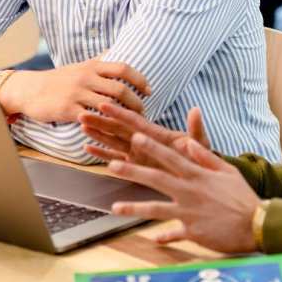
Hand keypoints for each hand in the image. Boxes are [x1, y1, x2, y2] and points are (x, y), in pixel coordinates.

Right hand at [0, 59, 149, 122]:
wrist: (30, 90)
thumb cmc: (58, 79)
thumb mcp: (79, 66)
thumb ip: (98, 61)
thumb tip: (116, 50)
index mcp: (92, 66)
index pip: (123, 68)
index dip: (140, 79)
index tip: (148, 90)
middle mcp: (86, 77)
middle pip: (120, 88)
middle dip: (136, 102)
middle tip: (143, 111)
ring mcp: (77, 94)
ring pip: (108, 105)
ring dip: (124, 116)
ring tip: (131, 124)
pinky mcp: (68, 110)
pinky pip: (92, 119)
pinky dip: (104, 125)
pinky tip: (112, 132)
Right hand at [80, 102, 209, 163]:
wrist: (201, 179)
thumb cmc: (200, 158)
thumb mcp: (200, 143)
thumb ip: (196, 129)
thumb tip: (196, 110)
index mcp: (157, 134)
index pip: (134, 121)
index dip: (119, 112)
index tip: (104, 103)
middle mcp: (143, 141)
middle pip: (118, 129)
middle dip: (100, 120)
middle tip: (82, 112)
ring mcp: (138, 153)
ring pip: (112, 141)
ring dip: (97, 133)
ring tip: (81, 124)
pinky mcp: (135, 165)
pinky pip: (115, 159)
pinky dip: (101, 154)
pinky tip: (87, 149)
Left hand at [108, 133, 259, 251]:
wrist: (256, 224)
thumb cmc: (243, 196)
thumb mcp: (227, 170)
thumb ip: (205, 157)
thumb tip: (187, 144)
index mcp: (197, 175)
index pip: (170, 157)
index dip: (151, 147)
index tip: (134, 137)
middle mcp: (189, 192)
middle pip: (155, 179)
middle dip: (132, 171)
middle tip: (112, 165)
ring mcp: (189, 213)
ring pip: (155, 209)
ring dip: (134, 208)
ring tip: (115, 208)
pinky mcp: (192, 232)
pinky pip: (173, 234)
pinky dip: (164, 237)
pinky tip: (153, 240)